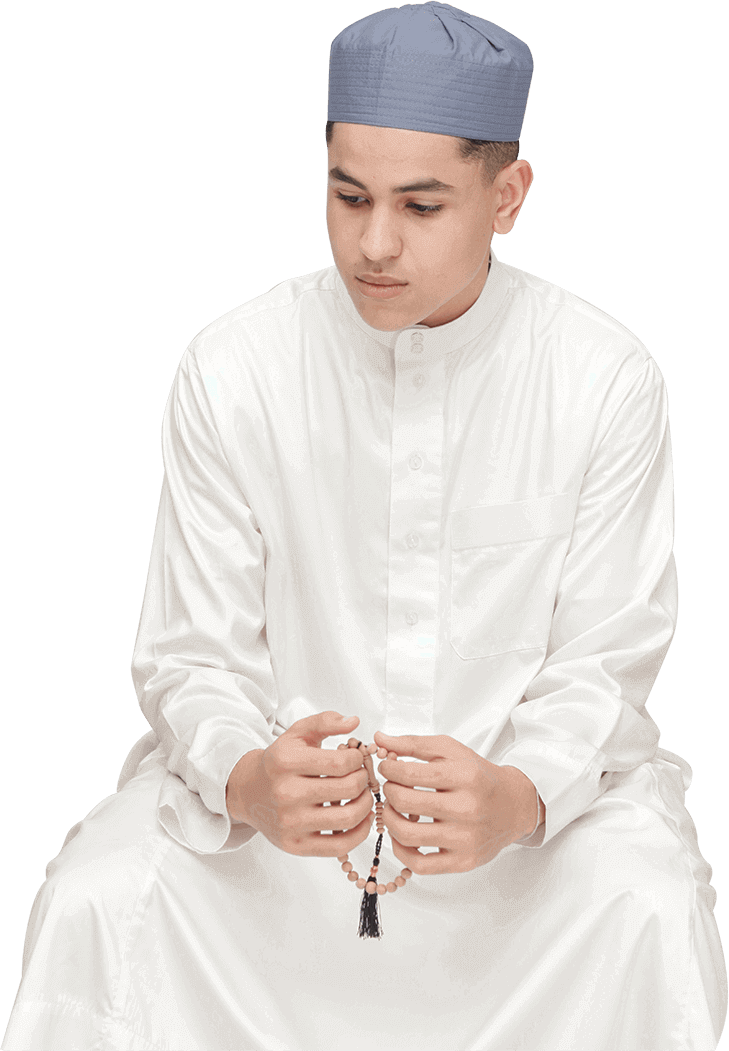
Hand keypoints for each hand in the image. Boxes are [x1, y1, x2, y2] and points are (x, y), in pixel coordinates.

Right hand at [226, 712, 374, 856]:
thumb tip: (354, 721)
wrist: (249, 792)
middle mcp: (286, 793)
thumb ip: (326, 721)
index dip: (358, 759)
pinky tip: (360, 819)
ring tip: (362, 796)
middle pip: (348, 788)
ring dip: (366, 805)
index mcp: (287, 761)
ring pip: (348, 818)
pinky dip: (359, 833)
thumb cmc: (279, 763)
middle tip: (362, 776)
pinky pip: (340, 846)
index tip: (356, 758)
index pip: (342, 762)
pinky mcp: (296, 845)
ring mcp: (290, 822)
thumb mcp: (297, 733)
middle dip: (364, 780)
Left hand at [373, 731, 537, 874]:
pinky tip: (402, 835)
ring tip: (393, 810)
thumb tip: (380, 738)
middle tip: (390, 788)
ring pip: (407, 835)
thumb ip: (413, 744)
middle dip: (387, 792)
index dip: (388, 770)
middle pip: (405, 802)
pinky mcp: (463, 861)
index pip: (410, 773)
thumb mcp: (451, 751)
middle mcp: (467, 808)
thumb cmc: (479, 777)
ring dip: (389, 820)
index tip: (387, 768)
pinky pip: (419, 865)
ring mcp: (465, 838)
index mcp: (464, 776)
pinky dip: (401, 850)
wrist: (513, 806)